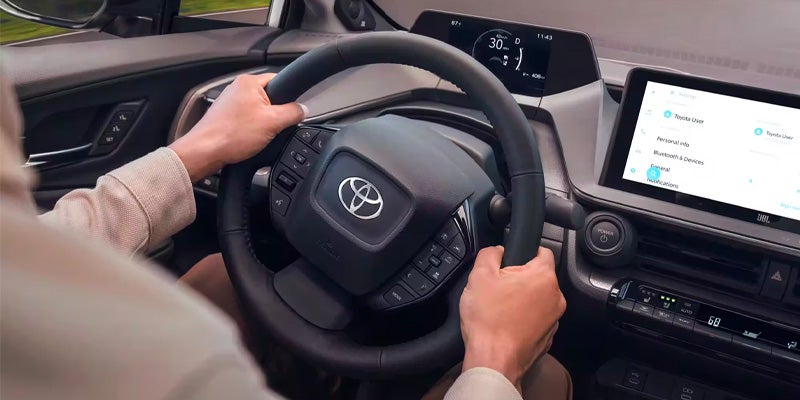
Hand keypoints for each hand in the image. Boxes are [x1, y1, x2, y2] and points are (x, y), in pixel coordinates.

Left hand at [169, 73, 306, 181]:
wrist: (205, 151)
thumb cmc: (231, 134)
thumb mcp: (273, 123)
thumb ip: (293, 113)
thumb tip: (303, 109)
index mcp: (249, 82)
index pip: (280, 80)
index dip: (290, 97)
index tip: (292, 112)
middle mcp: (237, 88)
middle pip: (270, 98)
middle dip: (276, 114)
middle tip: (274, 128)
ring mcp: (230, 102)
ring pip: (259, 111)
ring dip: (263, 124)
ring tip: (257, 136)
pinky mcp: (226, 116)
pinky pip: (247, 120)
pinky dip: (251, 130)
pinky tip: (248, 140)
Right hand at [459, 246, 565, 390]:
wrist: (493, 361)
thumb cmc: (488, 322)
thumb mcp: (479, 276)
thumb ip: (490, 253)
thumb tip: (497, 250)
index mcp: (543, 277)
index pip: (543, 251)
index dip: (524, 252)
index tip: (510, 260)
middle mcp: (555, 297)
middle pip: (538, 277)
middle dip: (519, 278)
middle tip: (497, 287)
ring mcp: (553, 319)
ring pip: (537, 299)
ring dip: (521, 299)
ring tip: (499, 309)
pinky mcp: (547, 337)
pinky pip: (536, 319)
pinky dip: (523, 319)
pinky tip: (505, 324)